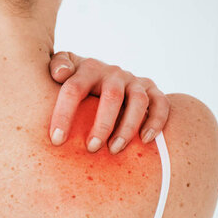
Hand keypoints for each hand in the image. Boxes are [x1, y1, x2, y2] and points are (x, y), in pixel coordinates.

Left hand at [48, 52, 169, 153]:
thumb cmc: (75, 80)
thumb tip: (60, 73)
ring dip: (127, 127)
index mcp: (88, 69)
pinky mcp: (152, 90)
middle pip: (111, 96)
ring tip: (114, 150)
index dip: (64, 114)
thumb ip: (57, 67)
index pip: (74, 88)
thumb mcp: (63, 68)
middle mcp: (113, 73)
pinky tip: (145, 140)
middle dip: (102, 125)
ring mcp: (134, 81)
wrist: (101, 75)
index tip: (57, 140)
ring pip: (138, 102)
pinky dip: (156, 122)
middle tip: (91, 148)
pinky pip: (161, 104)